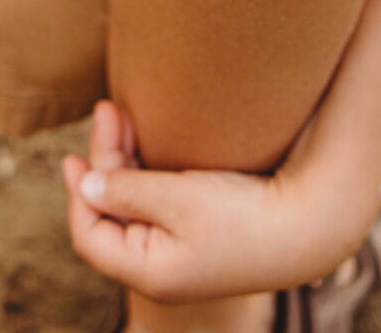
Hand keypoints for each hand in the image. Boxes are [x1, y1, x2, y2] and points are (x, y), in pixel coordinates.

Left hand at [63, 102, 362, 302]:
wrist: (309, 223)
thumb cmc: (242, 213)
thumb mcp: (176, 197)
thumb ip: (125, 190)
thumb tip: (83, 186)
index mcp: (150, 271)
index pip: (89, 236)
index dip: (76, 192)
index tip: (71, 154)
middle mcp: (162, 268)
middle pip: (111, 214)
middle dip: (104, 161)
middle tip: (109, 109)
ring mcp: (181, 253)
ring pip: (133, 204)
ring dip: (125, 160)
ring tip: (122, 114)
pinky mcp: (200, 235)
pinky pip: (157, 204)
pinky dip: (146, 172)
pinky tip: (146, 141)